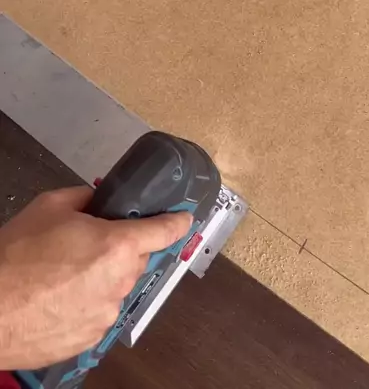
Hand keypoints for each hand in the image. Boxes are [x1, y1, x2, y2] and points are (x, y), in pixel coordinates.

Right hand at [0, 187, 191, 369]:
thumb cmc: (17, 256)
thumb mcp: (51, 206)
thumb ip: (86, 198)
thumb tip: (99, 200)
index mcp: (117, 245)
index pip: (164, 231)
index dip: (177, 221)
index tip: (184, 218)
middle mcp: (120, 281)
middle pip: (136, 259)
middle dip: (120, 248)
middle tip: (87, 243)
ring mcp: (107, 313)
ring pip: (117, 286)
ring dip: (101, 277)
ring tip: (63, 273)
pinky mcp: (91, 337)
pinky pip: (99, 311)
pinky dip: (87, 302)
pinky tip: (58, 297)